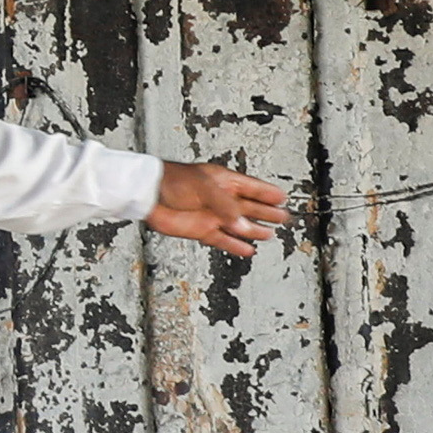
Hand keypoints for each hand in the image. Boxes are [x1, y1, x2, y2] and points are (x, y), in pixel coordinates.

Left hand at [147, 158, 289, 255]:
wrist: (149, 195)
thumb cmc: (173, 181)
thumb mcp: (205, 187)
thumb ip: (226, 206)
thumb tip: (243, 225)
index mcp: (224, 182)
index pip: (251, 187)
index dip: (267, 193)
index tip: (282, 198)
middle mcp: (221, 199)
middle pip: (249, 207)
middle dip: (266, 212)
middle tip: (283, 217)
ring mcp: (212, 216)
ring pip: (239, 225)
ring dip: (254, 230)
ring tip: (270, 234)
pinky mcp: (202, 231)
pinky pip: (223, 240)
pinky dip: (236, 246)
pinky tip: (248, 250)